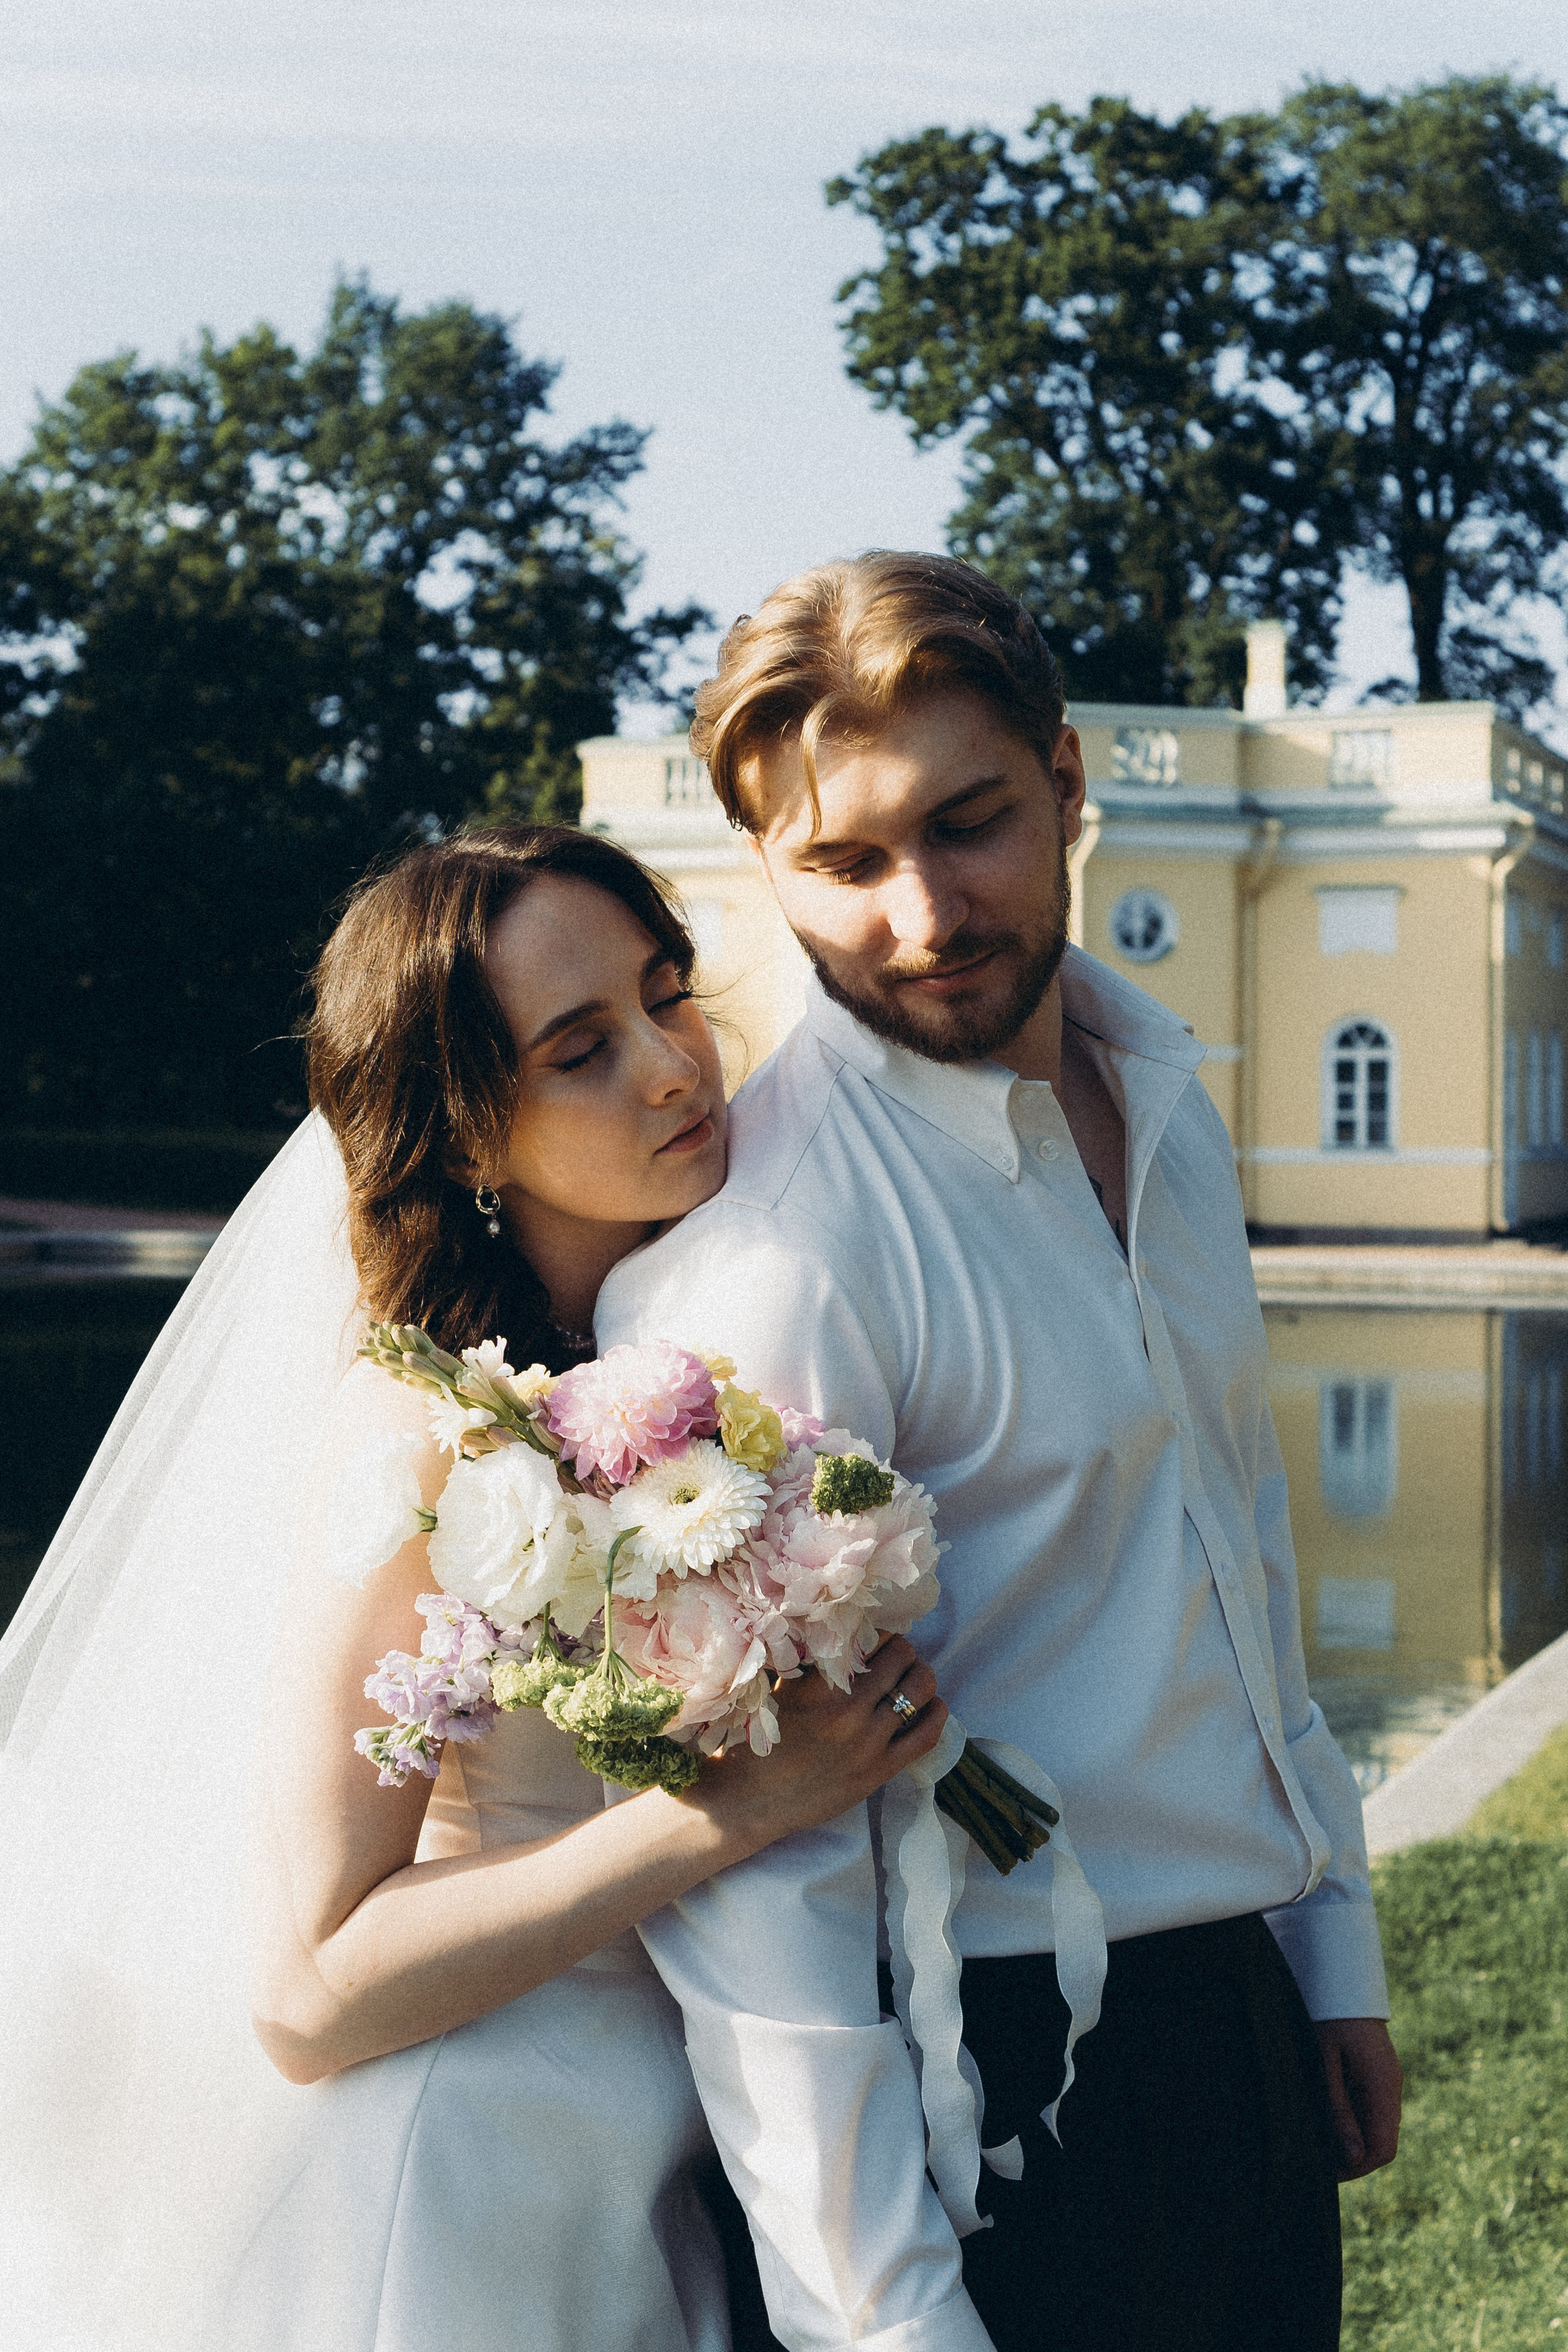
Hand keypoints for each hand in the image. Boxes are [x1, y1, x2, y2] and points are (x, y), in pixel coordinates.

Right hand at [693, 1637, 946, 1850]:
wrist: (752, 1799)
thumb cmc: (762, 1742)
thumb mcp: (784, 1690)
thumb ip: (817, 1664)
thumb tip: (849, 1633)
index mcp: (822, 1684)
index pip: (872, 1637)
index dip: (881, 1633)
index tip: (878, 1639)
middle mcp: (848, 1709)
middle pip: (901, 1657)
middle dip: (903, 1651)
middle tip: (897, 1657)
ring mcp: (867, 1741)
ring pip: (918, 1689)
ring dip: (921, 1675)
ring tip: (914, 1676)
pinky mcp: (879, 1771)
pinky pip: (925, 1736)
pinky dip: (936, 1714)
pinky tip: (933, 1705)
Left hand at [1314, 2017, 1401, 2178]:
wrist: (1339, 1978)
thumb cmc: (1326, 2017)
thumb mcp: (1323, 2063)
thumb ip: (1338, 2110)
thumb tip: (1353, 2157)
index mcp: (1382, 2087)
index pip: (1383, 2149)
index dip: (1355, 2168)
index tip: (1324, 2172)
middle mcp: (1391, 2088)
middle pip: (1381, 2143)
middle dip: (1352, 2159)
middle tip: (1316, 2160)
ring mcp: (1387, 2081)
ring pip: (1376, 2128)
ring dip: (1351, 2141)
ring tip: (1317, 2141)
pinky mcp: (1378, 2074)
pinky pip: (1371, 2110)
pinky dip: (1352, 2122)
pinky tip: (1326, 2118)